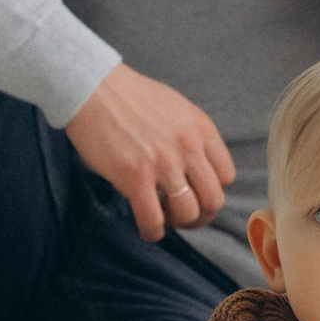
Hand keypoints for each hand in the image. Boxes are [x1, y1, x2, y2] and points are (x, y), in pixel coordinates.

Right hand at [65, 63, 234, 243]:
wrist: (93, 88)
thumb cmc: (129, 97)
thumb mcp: (176, 108)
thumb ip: (191, 135)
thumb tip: (195, 166)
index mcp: (201, 128)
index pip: (226, 175)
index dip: (211, 190)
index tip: (196, 193)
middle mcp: (188, 146)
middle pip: (213, 199)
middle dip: (201, 215)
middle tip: (183, 216)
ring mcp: (163, 163)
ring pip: (188, 214)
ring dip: (177, 224)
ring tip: (163, 217)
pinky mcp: (135, 177)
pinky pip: (154, 220)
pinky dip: (153, 232)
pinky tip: (147, 228)